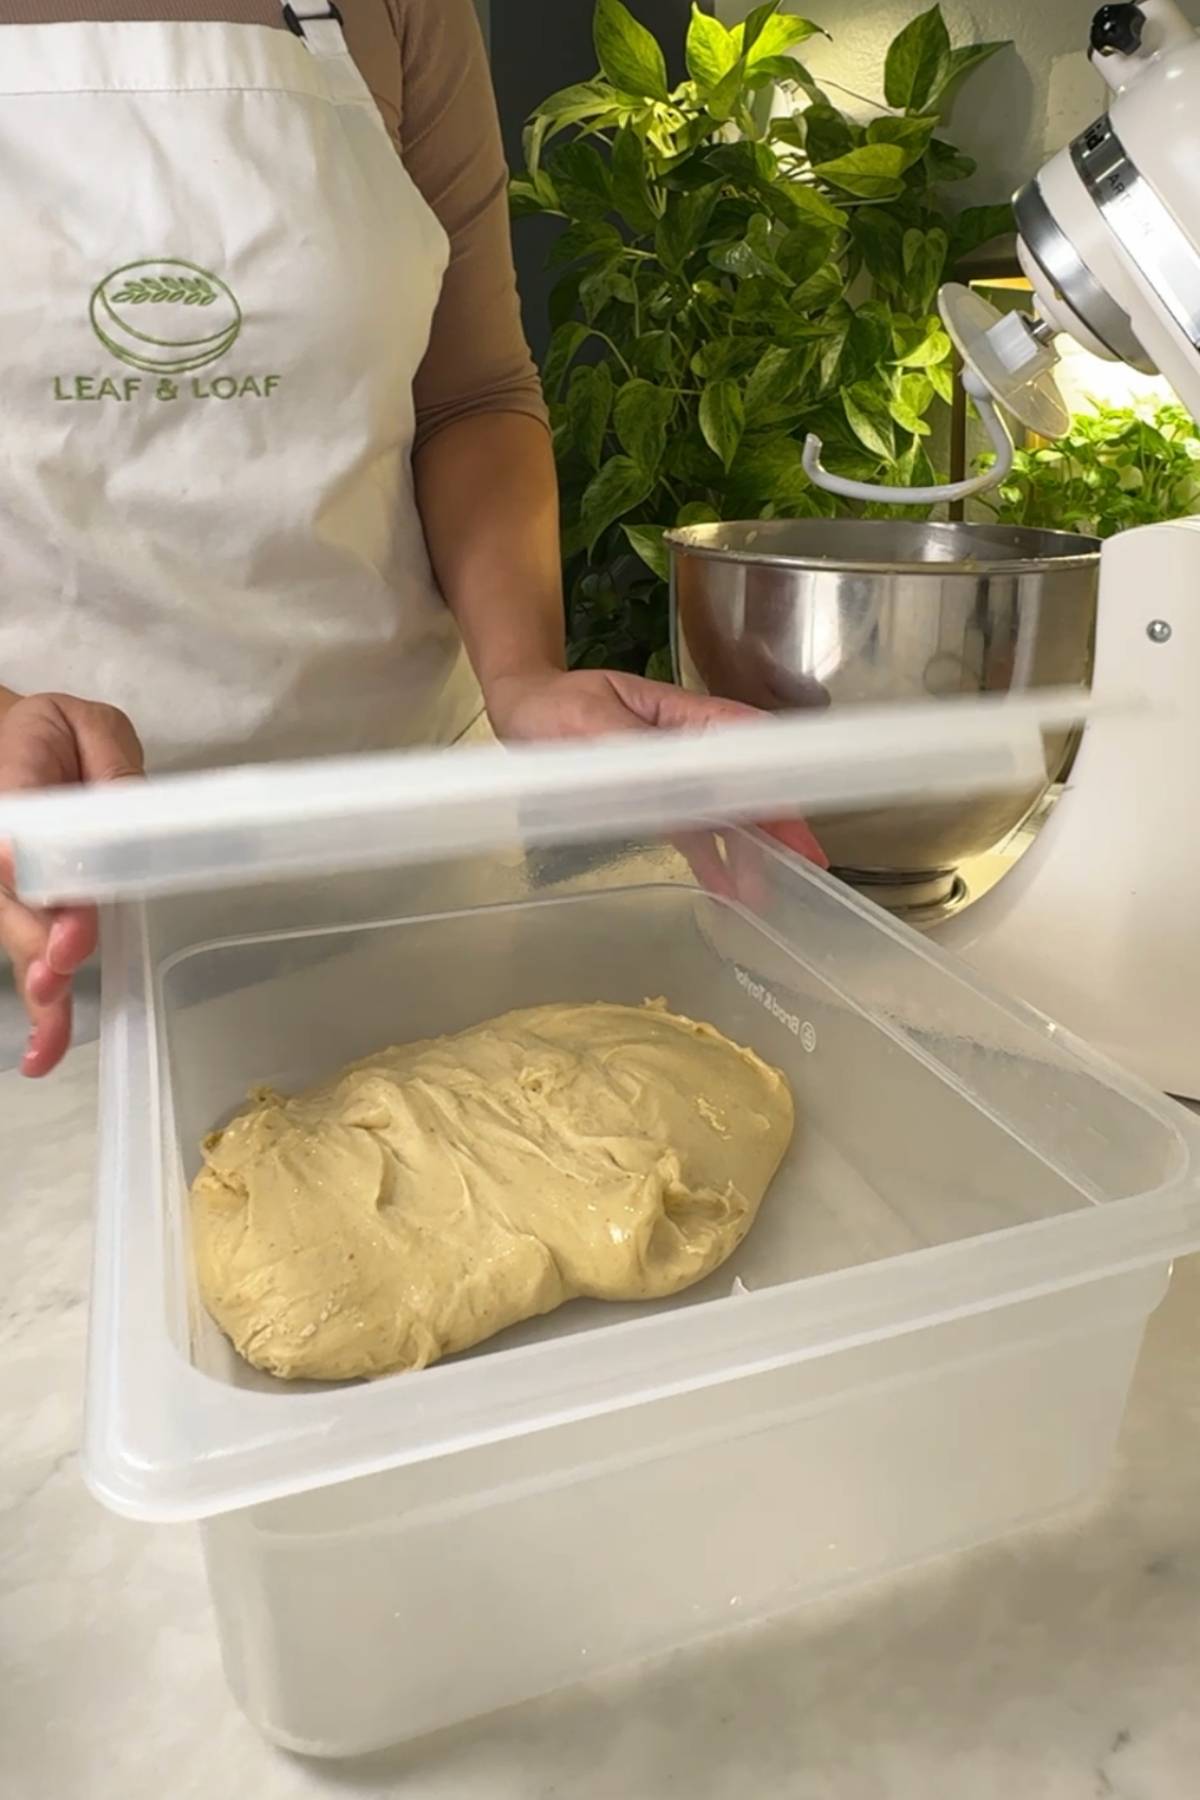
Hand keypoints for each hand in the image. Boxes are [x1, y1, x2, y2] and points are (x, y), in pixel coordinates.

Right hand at [0, 693, 143, 1076]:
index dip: (29, 874)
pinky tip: (44, 1051)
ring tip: (49, 1040)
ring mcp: (7, 889)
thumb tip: (123, 814)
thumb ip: (111, 765)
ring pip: (18, 944)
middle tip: (61, 965)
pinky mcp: (24, 916)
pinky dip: (42, 1010)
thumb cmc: (60, 738)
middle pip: (11, 905)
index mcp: (10, 792)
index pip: (13, 838)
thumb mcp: (91, 728)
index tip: (37, 893)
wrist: (18, 745)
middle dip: (38, 938)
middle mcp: (1, 850)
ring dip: (37, 989)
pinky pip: (31, 960)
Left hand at [484, 667, 828, 874]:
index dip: (775, 777)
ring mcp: (676, 775)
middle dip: (777, 823)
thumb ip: (641, 757)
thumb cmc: (559, 706)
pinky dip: (710, 856)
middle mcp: (690, 747)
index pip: (745, 743)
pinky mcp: (656, 800)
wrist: (524, 711)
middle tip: (805, 865)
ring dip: (747, 849)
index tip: (797, 810)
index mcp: (685, 715)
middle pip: (744, 784)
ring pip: (724, 812)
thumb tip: (687, 786)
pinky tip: (726, 885)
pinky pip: (691, 829)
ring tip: (765, 891)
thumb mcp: (594, 723)